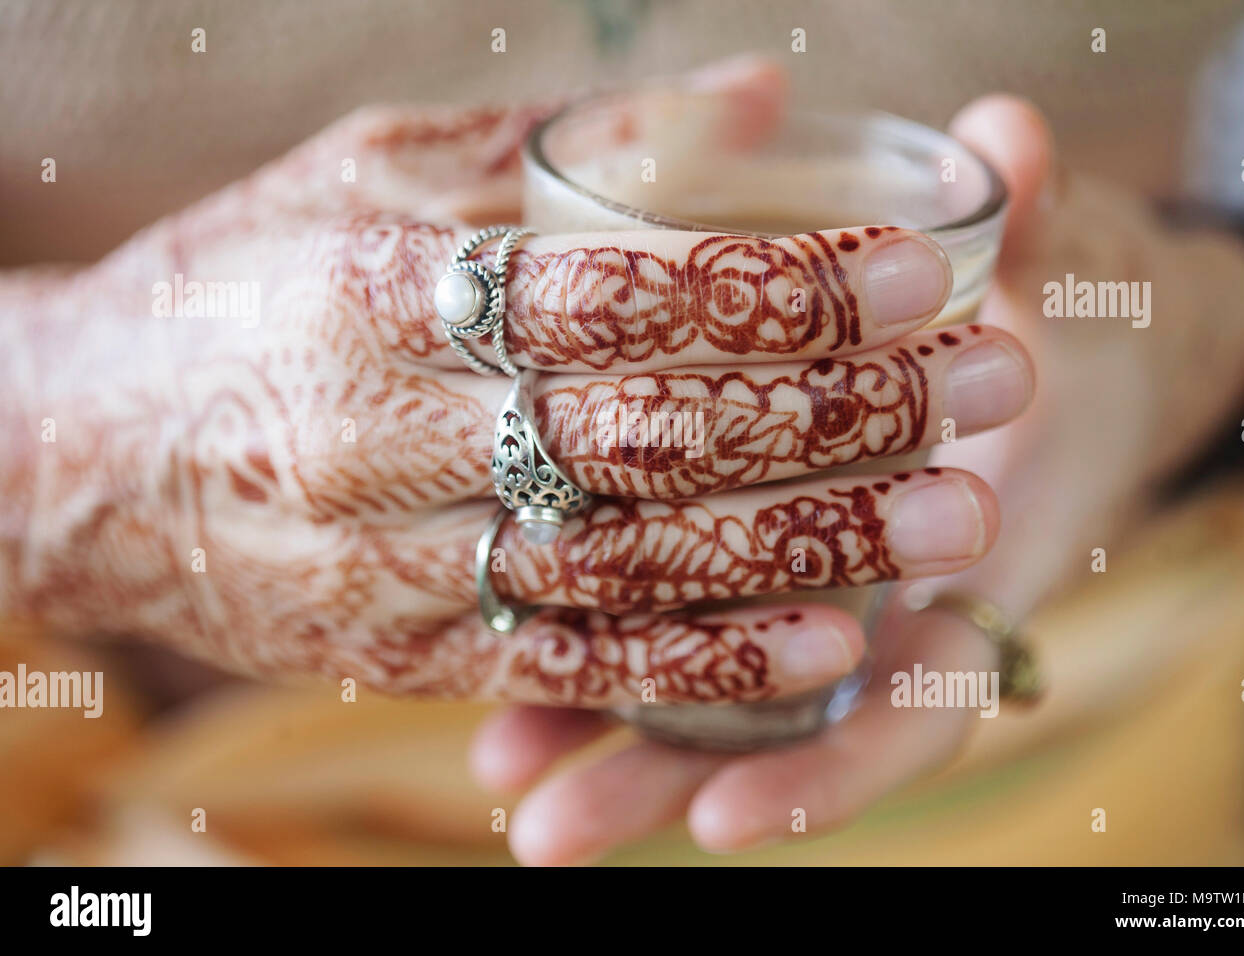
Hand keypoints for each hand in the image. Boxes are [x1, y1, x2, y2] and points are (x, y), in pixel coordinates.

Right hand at [0, 62, 1032, 710]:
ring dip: (813, 542)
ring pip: (641, 560)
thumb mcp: (371, 172)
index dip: (787, 283)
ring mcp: (408, 562)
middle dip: (846, 411)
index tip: (924, 267)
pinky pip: (579, 667)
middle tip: (998, 383)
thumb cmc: (241, 288)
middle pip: (662, 427)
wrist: (88, 453)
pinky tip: (831, 643)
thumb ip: (562, 136)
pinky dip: (708, 661)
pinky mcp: (414, 655)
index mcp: (394, 291)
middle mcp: (403, 436)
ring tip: (959, 517)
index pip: (628, 284)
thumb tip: (758, 92)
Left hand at [469, 95, 1243, 864]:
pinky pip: (680, 629)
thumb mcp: (1067, 289)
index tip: (730, 815)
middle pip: (768, 732)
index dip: (826, 764)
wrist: (1053, 365)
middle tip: (549, 832)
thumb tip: (1011, 137)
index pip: (908, 708)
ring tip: (500, 781)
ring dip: (601, 734)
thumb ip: (1040, 225)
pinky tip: (506, 693)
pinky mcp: (756, 561)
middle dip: (662, 774)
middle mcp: (880, 613)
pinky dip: (600, 661)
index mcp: (969, 578)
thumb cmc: (1058, 335)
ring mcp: (814, 596)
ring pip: (710, 693)